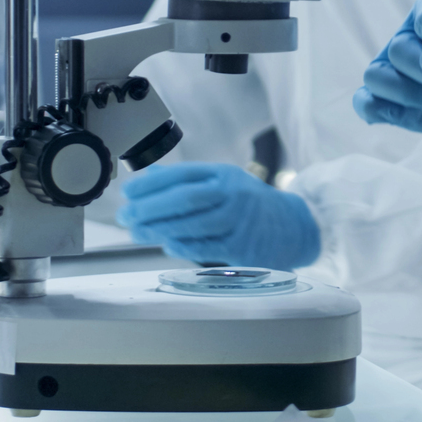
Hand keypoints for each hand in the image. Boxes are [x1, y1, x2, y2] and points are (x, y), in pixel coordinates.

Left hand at [117, 162, 320, 268]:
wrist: (295, 226)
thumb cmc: (251, 204)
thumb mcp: (225, 183)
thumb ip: (189, 181)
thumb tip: (147, 177)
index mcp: (224, 174)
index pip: (182, 174)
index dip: (150, 183)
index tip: (128, 192)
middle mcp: (233, 193)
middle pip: (184, 198)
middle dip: (149, 207)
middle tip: (126, 216)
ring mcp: (240, 220)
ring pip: (192, 225)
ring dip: (158, 230)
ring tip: (137, 232)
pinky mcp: (244, 247)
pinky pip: (205, 247)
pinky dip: (182, 246)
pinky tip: (166, 244)